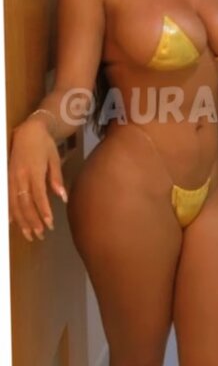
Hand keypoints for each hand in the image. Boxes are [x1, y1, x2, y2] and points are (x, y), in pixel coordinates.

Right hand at [8, 121, 66, 240]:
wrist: (27, 131)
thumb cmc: (44, 145)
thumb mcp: (54, 159)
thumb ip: (57, 179)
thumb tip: (63, 197)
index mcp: (34, 171)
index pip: (38, 196)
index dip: (43, 211)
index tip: (49, 224)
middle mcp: (20, 176)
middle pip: (24, 203)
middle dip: (32, 221)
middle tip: (40, 234)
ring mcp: (11, 178)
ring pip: (14, 204)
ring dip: (21, 220)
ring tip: (29, 234)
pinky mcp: (7, 178)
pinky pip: (7, 198)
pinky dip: (10, 212)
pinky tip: (13, 223)